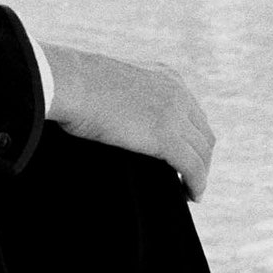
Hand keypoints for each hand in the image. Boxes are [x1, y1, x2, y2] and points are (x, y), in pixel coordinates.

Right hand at [40, 41, 215, 199]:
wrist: (69, 82)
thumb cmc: (75, 83)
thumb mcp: (114, 83)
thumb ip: (127, 97)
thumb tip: (117, 115)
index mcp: (166, 76)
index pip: (193, 112)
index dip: (193, 137)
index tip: (185, 154)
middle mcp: (177, 92)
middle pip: (203, 133)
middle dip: (201, 157)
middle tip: (189, 177)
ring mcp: (174, 114)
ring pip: (202, 152)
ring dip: (200, 174)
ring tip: (191, 191)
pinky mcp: (166, 137)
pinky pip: (193, 167)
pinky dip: (197, 184)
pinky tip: (191, 196)